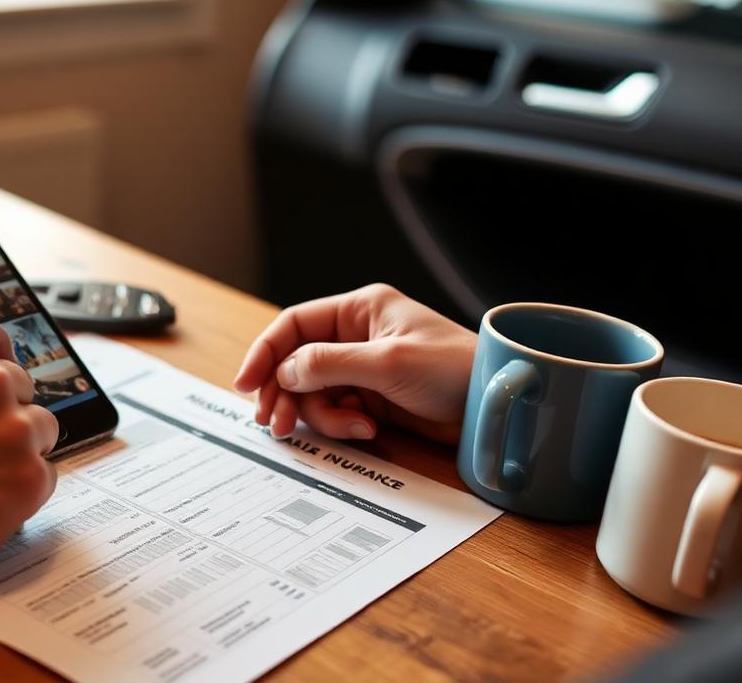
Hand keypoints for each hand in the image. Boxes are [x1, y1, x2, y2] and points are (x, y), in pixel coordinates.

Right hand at [234, 283, 476, 443]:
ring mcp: (363, 369)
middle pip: (296, 364)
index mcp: (359, 310)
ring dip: (321, 415)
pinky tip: (368, 430)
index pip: (293, 325)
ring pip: (313, 393)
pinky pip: (336, 411)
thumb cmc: (455, 369)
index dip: (264, 353)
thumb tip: (282, 374)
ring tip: (350, 428)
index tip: (245, 385)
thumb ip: (328, 365)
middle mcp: (356, 336)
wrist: (495, 407)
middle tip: (277, 423)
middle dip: (287, 393)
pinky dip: (344, 424)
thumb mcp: (387, 362)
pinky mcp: (372, 399)